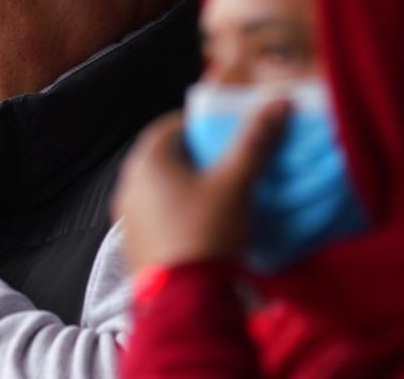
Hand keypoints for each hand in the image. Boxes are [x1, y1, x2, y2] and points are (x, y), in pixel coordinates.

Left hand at [113, 100, 289, 273]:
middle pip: (166, 156)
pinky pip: (157, 214)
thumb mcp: (235, 184)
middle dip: (198, 157)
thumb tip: (278, 102)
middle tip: (232, 164)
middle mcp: (127, 182)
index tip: (231, 135)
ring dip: (188, 186)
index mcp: (145, 159)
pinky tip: (204, 226)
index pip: (172, 125)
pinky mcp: (132, 242)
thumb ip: (255, 142)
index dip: (204, 125)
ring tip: (222, 196)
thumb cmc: (206, 231)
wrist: (183, 300)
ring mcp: (126, 215)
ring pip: (161, 187)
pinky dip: (178, 211)